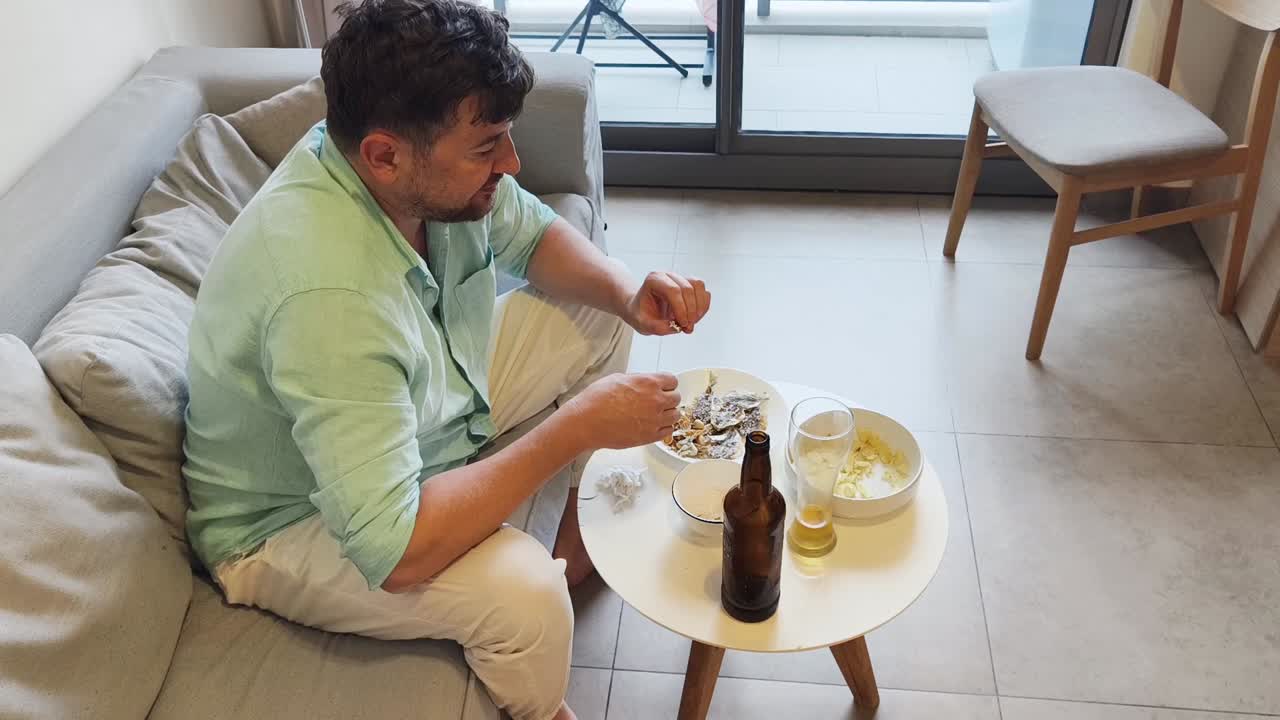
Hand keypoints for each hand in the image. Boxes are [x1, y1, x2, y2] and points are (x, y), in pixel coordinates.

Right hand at [563, 372, 681, 449]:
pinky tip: (653, 425)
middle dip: (668, 398)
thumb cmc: (596, 400)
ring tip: (656, 414)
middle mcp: (656, 400)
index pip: (672, 381)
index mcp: (648, 382)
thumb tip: (644, 384)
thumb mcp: (618, 378)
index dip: (667, 384)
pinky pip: (668, 431)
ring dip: (668, 414)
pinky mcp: (650, 436)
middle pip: (676, 398)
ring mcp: (655, 420)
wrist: (587, 422)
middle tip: (658, 401)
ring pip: (675, 415)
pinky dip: (663, 428)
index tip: (663, 387)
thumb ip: (637, 380)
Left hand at [624, 271, 710, 335]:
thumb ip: (656, 327)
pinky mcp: (690, 285)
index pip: (673, 290)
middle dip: (690, 311)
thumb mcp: (642, 324)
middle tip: (686, 328)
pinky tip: (694, 319)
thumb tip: (677, 327)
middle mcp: (668, 276)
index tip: (681, 325)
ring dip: (699, 307)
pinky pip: (703, 292)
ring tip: (691, 323)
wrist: (642, 310)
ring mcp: (680, 278)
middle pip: (687, 288)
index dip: (681, 308)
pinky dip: (703, 307)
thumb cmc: (640, 314)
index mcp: (654, 280)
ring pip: (698, 286)